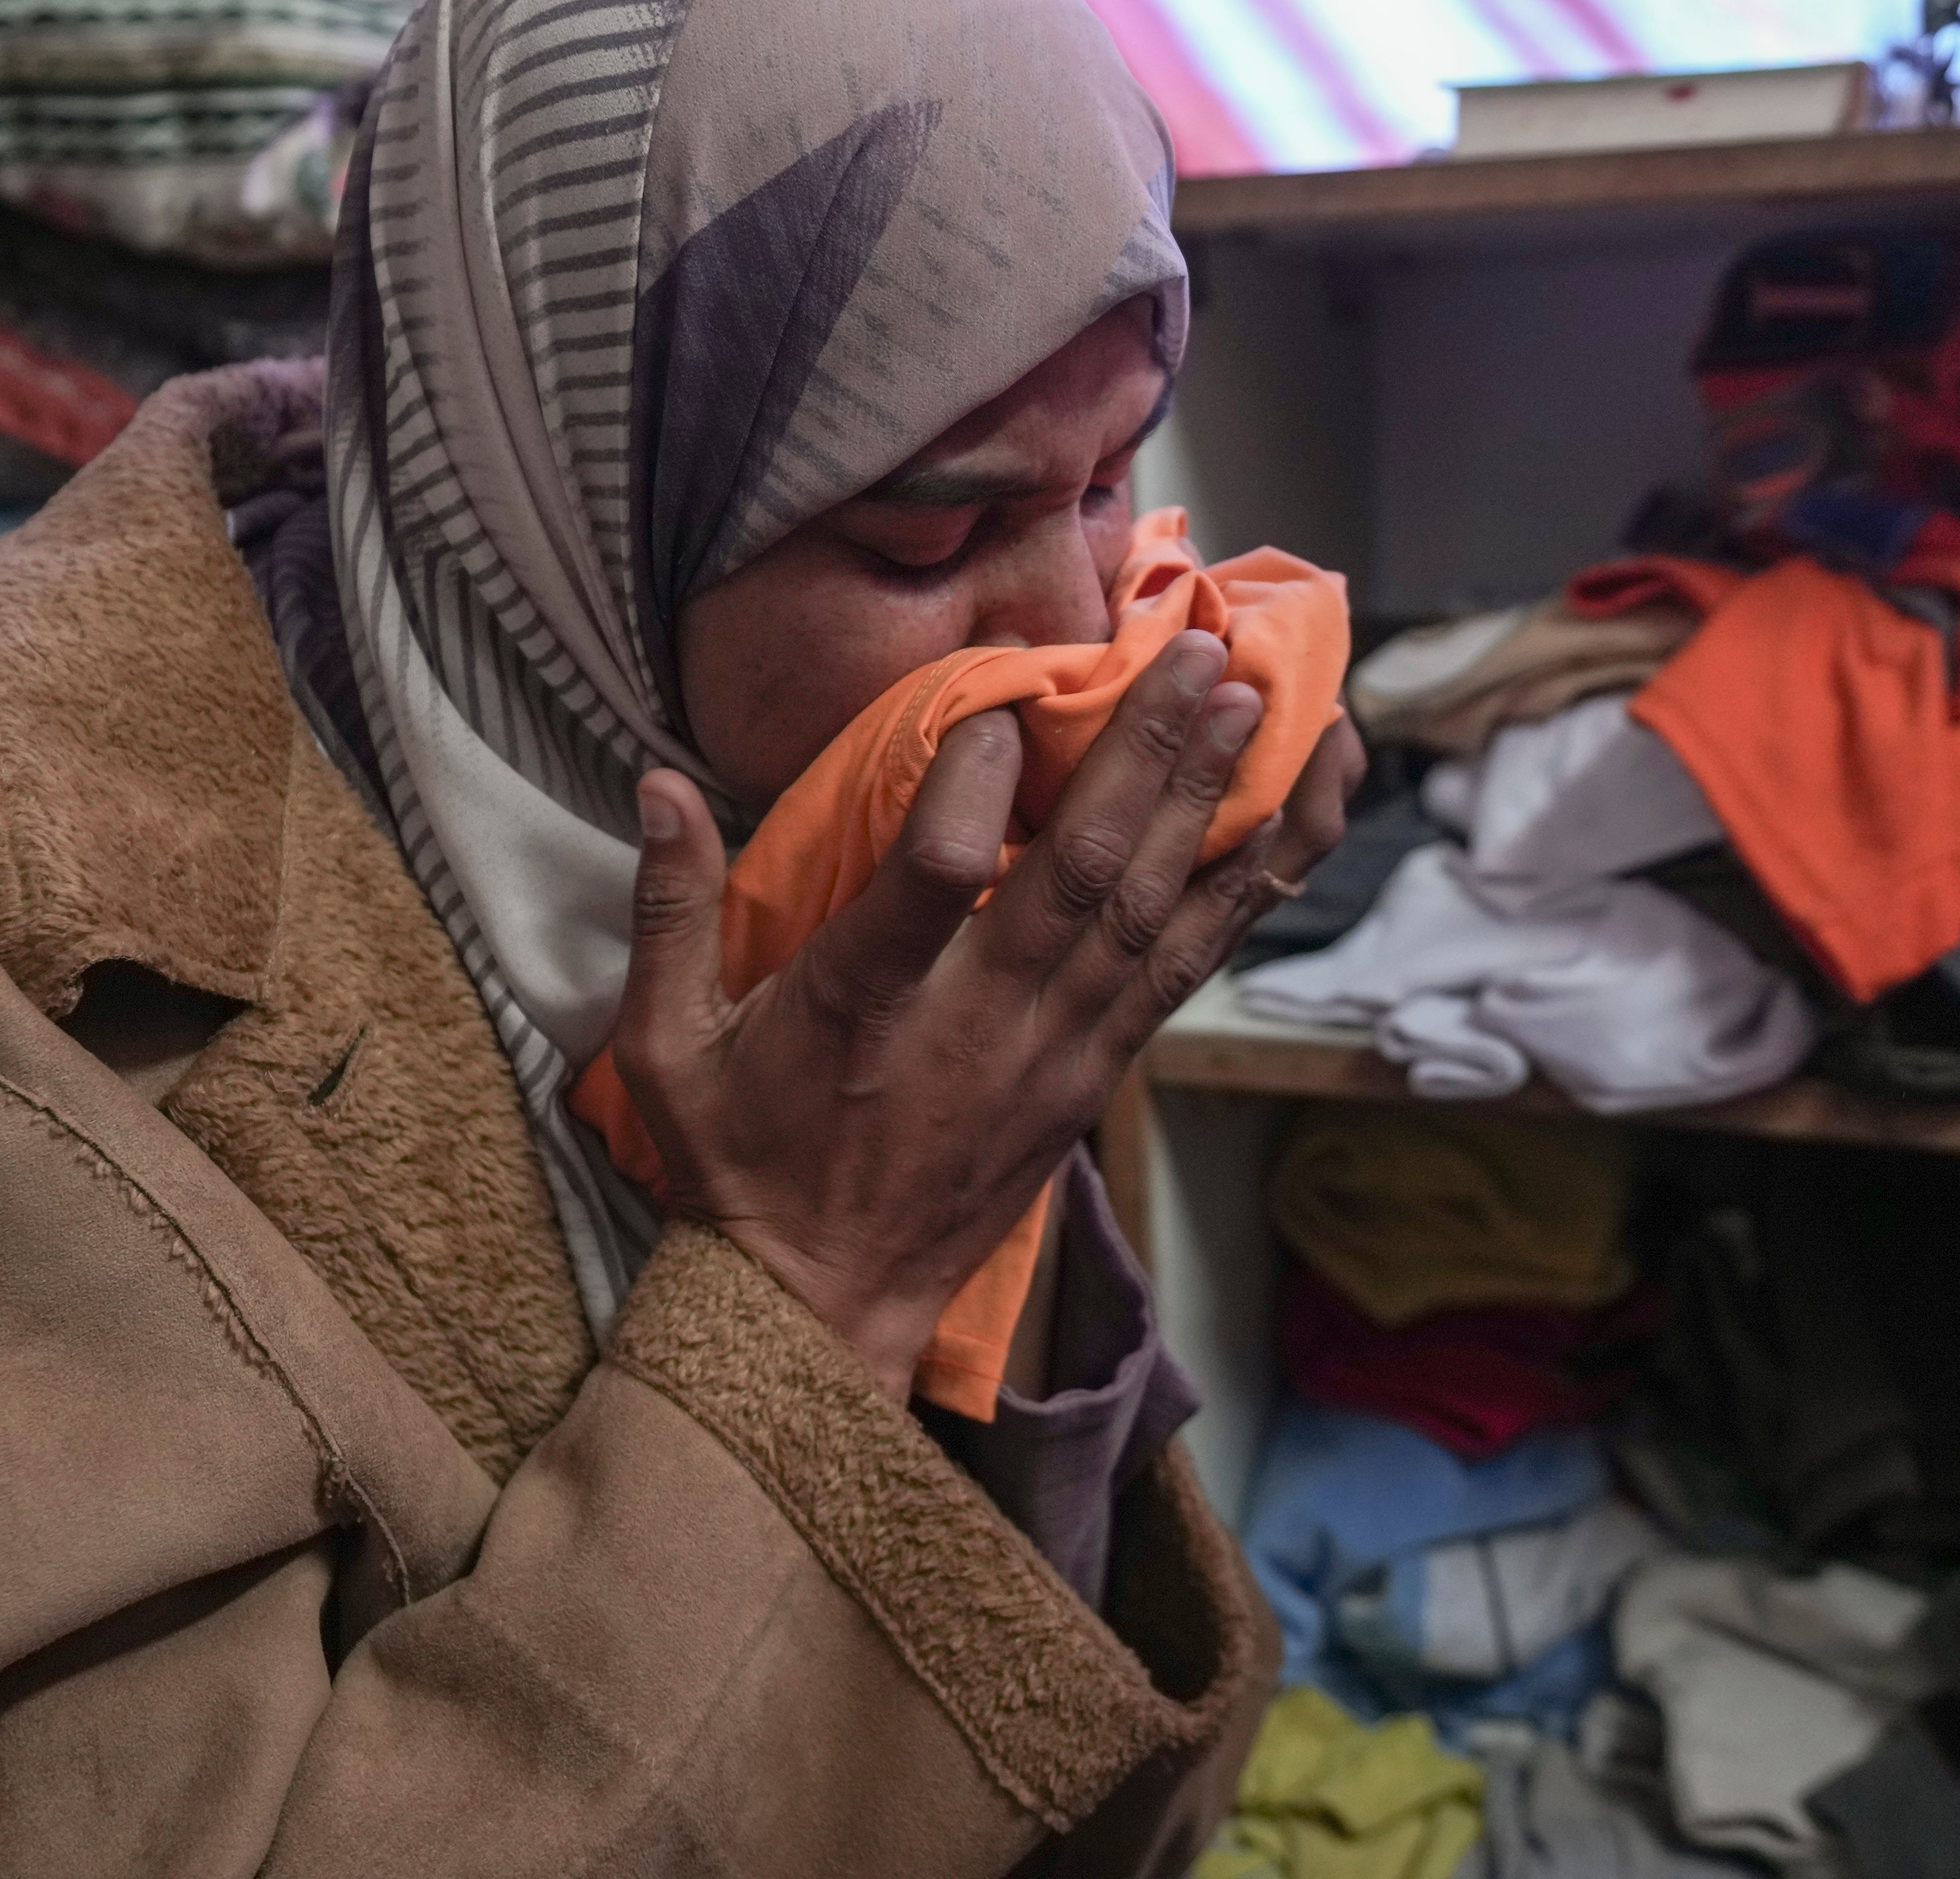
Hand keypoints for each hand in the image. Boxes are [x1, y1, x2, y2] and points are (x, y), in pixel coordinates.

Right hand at [613, 632, 1362, 1400]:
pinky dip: (1251, 883)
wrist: (821, 1309)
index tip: (1006, 690)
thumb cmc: (739, 1162)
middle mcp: (979, 1027)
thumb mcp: (664, 1049)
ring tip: (1261, 695)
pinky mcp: (1099, 1072)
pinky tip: (1300, 808)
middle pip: (1085, 877)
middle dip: (1149, 754)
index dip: (976, 780)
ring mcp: (1056, 1054)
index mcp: (865, 1009)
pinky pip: (1190, 964)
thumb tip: (659, 781)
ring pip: (1154, 913)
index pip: (940, 880)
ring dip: (1212, 799)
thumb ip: (666, 912)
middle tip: (1199, 649)